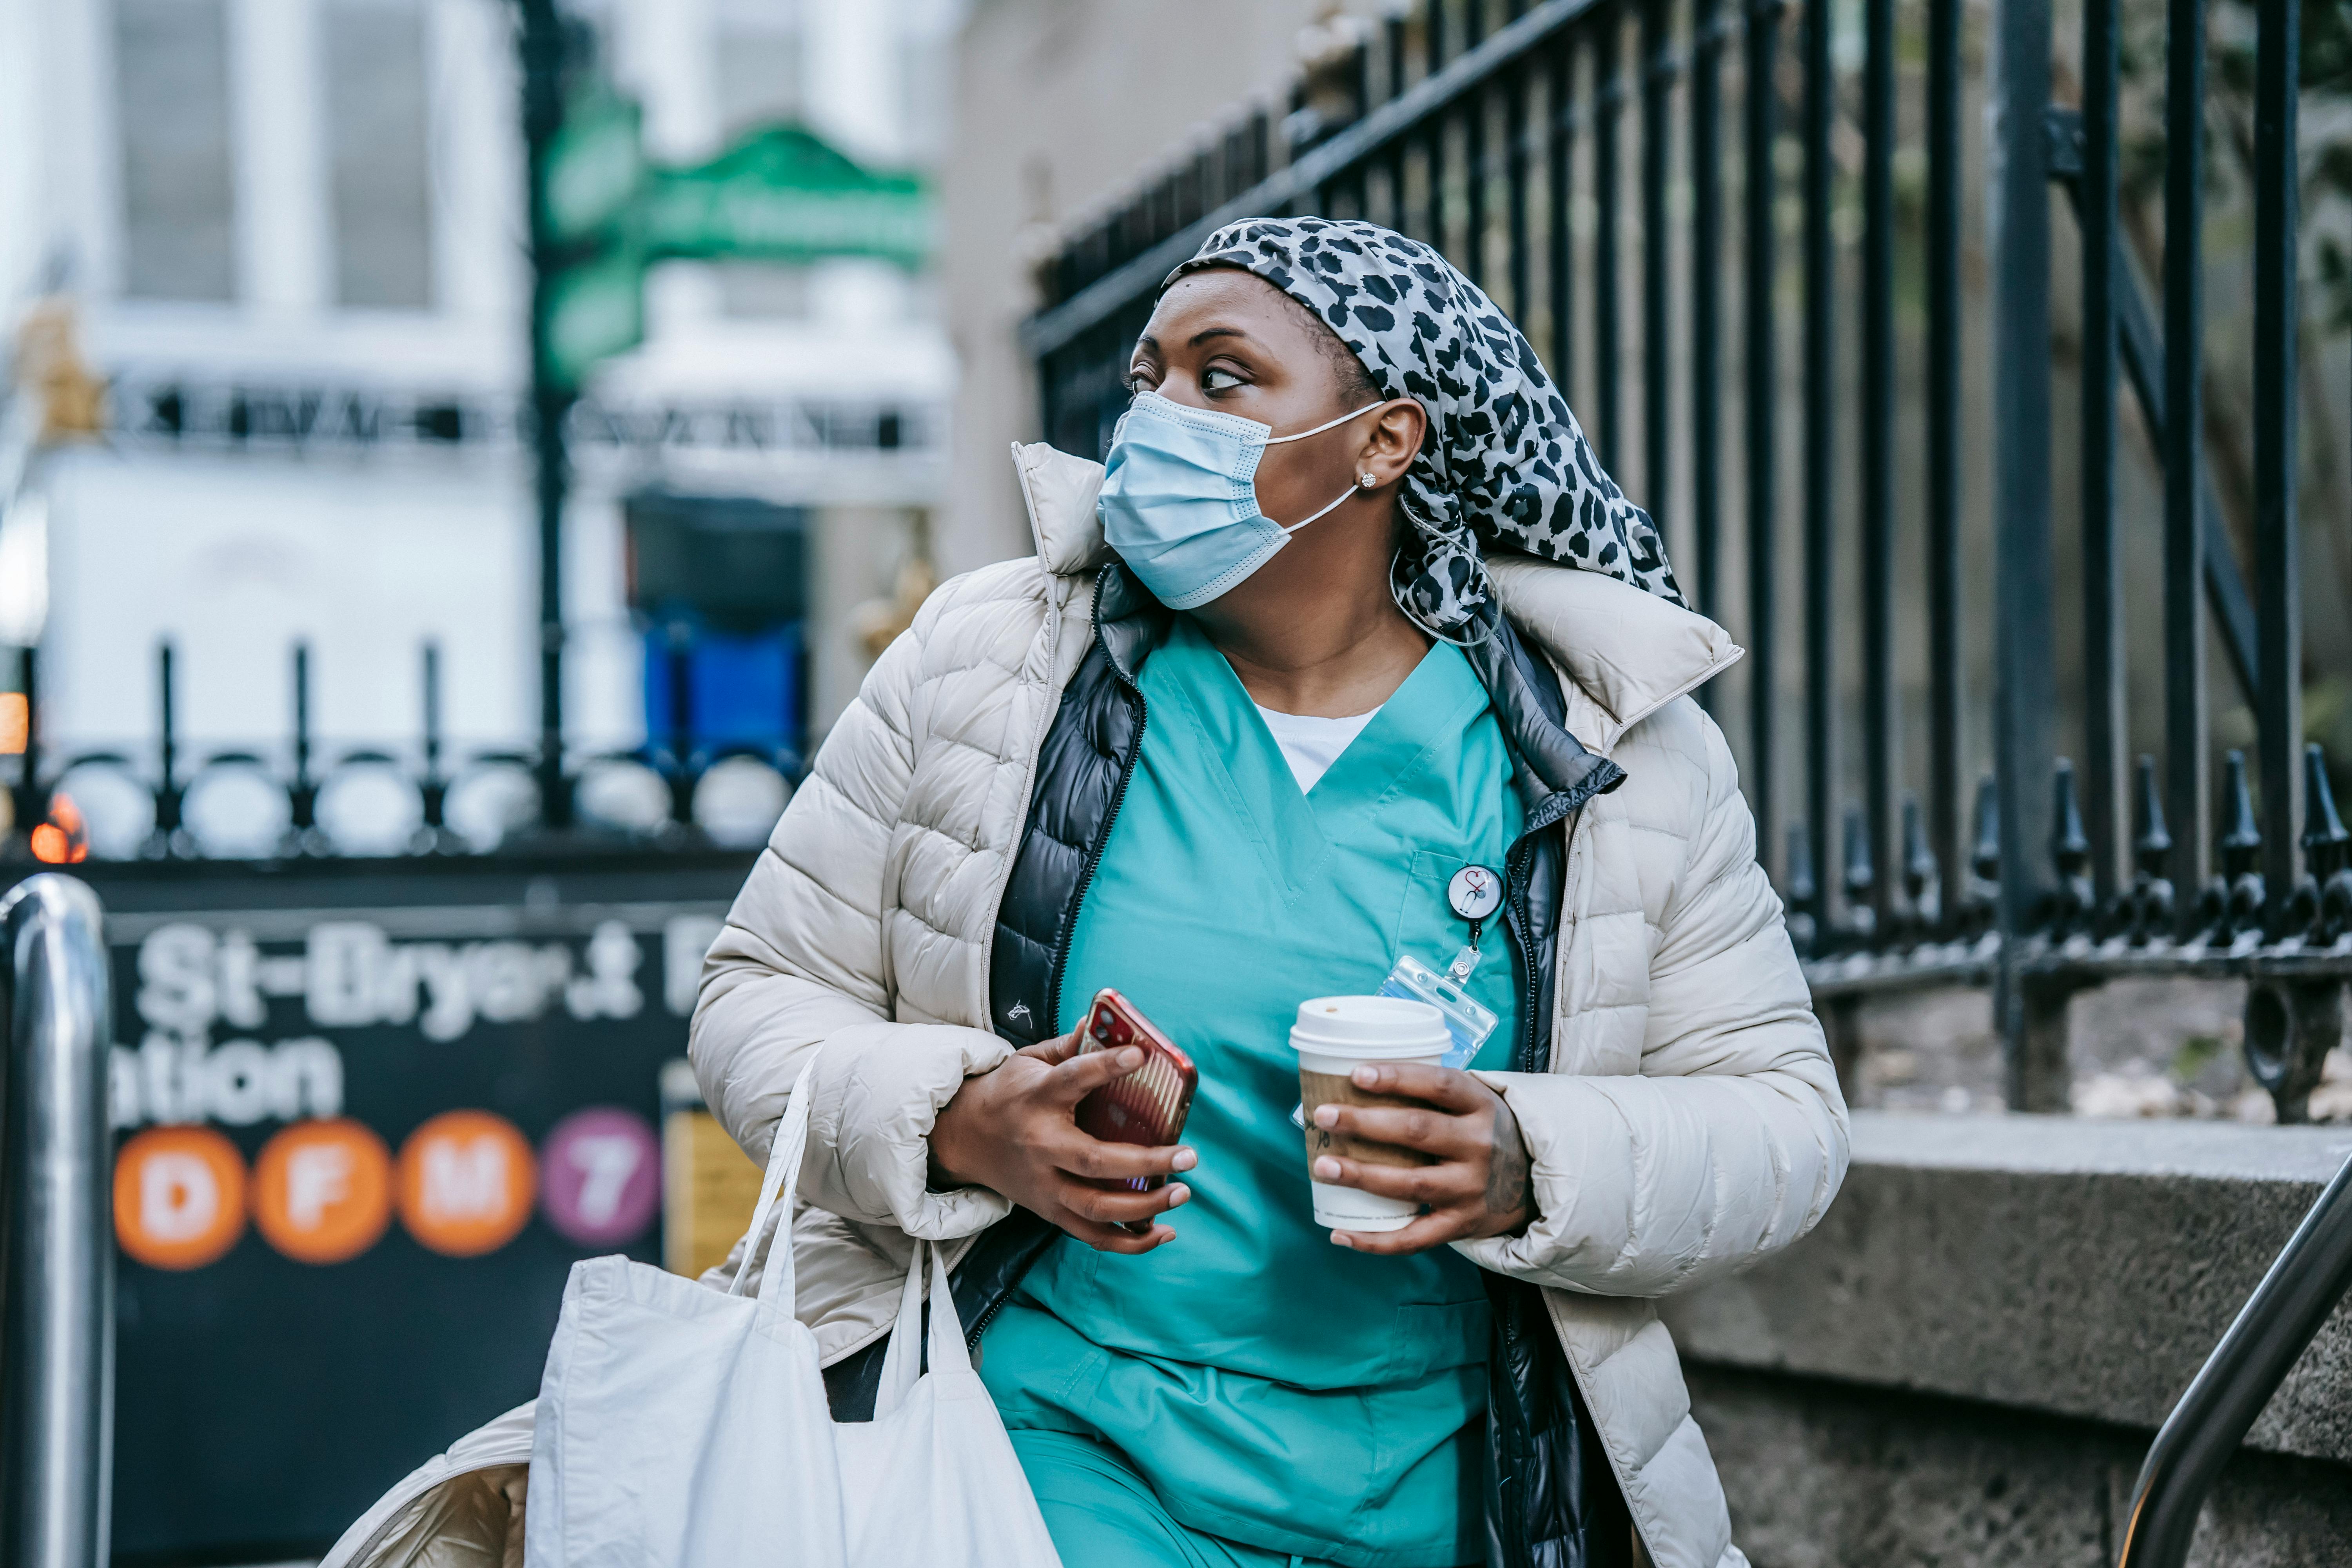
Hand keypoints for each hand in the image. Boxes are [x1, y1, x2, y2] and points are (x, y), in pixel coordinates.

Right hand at [929, 1031, 1194, 1253]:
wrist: (963, 1137)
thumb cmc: (1008, 1094)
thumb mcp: (1029, 1061)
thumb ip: (1069, 1046)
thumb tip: (1108, 1023)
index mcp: (1038, 1098)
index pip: (1073, 1078)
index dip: (1106, 1066)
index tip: (1141, 1054)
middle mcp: (1041, 1145)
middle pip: (1094, 1161)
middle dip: (1146, 1162)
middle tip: (1190, 1155)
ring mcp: (1045, 1184)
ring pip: (1095, 1208)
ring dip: (1144, 1207)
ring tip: (1182, 1192)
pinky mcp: (1049, 1210)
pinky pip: (1091, 1235)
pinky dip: (1128, 1242)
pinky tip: (1164, 1232)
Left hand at [1309, 1064, 1532, 1254]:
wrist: (1536, 1182)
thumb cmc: (1484, 1131)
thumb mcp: (1474, 1102)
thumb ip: (1431, 1092)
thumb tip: (1355, 1079)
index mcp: (1480, 1106)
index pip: (1438, 1084)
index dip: (1397, 1077)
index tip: (1356, 1073)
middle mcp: (1479, 1146)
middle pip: (1417, 1131)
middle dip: (1365, 1123)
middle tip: (1324, 1115)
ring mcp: (1471, 1189)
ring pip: (1410, 1184)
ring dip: (1362, 1175)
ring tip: (1323, 1166)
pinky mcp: (1463, 1225)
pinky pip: (1414, 1238)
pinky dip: (1375, 1241)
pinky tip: (1339, 1233)